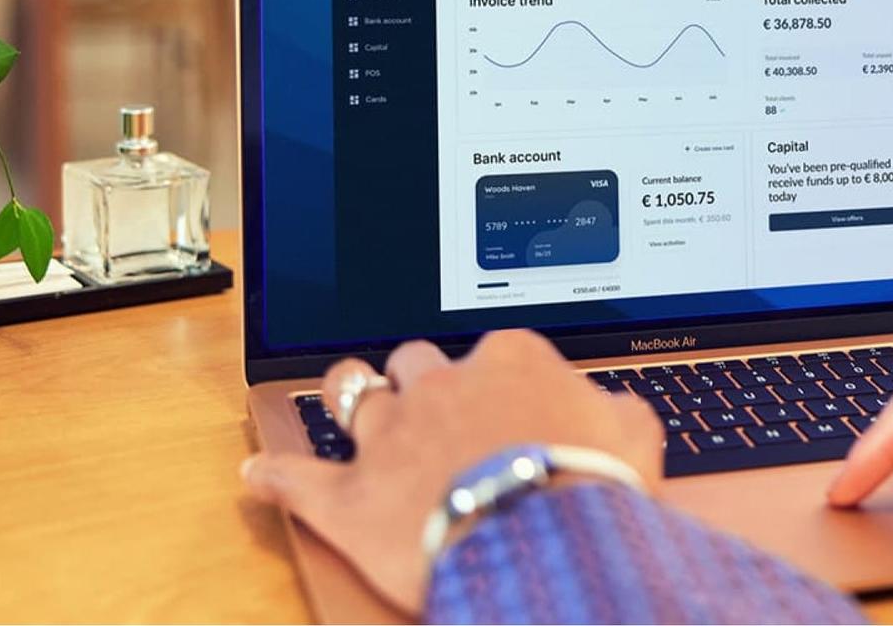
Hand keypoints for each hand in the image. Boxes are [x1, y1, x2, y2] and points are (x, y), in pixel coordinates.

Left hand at [241, 330, 662, 615]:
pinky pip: (296, 476)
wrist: (541, 542)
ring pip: (351, 394)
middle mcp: (440, 384)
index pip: (491, 349)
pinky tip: (259, 472)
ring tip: (348, 399)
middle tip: (430, 404)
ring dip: (349, 396)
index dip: (495, 376)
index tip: (504, 398)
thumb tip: (613, 410)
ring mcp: (389, 436)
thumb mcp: (633, 437)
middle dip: (418, 378)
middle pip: (414, 360)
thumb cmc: (590, 488)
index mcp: (508, 359)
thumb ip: (616, 411)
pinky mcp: (348, 495)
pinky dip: (276, 474)